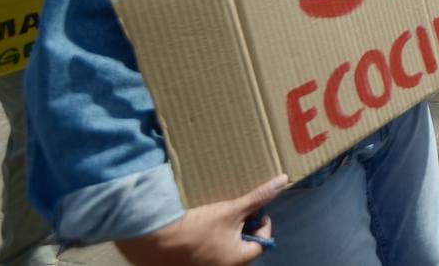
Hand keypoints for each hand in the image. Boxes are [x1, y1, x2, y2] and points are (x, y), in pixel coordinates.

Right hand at [115, 175, 287, 264]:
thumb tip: (284, 181)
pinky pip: (209, 253)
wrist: (155, 238)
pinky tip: (202, 226)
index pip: (263, 242)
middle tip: (236, 211)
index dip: (261, 223)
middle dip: (243, 227)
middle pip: (244, 246)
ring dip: (227, 233)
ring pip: (226, 249)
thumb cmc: (198, 226)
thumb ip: (259, 197)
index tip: (253, 210)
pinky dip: (211, 240)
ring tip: (219, 217)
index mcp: (239, 259)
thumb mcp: (232, 209)